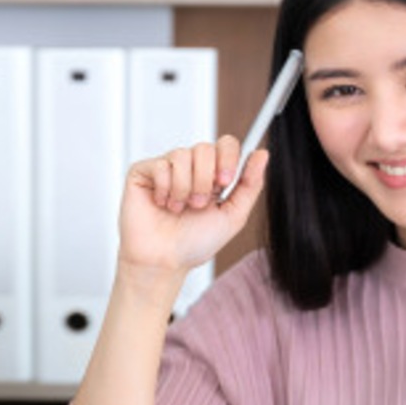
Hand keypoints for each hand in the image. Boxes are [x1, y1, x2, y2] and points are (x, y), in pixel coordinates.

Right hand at [118, 135, 267, 280]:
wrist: (164, 261)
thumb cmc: (195, 243)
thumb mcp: (233, 216)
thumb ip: (250, 185)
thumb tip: (262, 154)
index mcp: (213, 174)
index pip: (226, 144)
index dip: (227, 158)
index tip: (225, 182)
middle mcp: (190, 167)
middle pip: (204, 147)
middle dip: (204, 180)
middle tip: (198, 204)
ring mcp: (166, 168)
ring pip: (182, 155)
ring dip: (184, 188)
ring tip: (179, 208)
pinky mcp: (143, 172)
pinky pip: (160, 165)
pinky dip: (164, 189)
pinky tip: (162, 203)